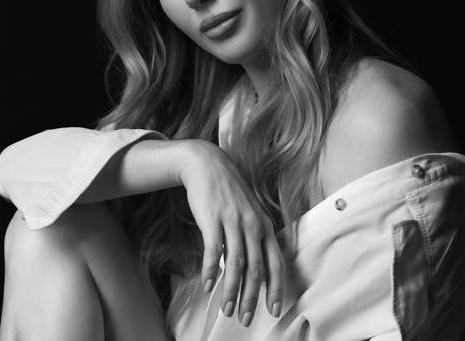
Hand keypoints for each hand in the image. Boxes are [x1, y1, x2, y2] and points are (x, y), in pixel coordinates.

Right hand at [176, 139, 284, 326]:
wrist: (208, 165)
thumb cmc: (229, 190)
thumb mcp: (249, 210)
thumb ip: (254, 235)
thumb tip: (253, 264)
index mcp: (263, 224)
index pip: (275, 263)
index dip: (276, 288)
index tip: (274, 309)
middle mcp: (251, 225)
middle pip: (256, 269)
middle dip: (252, 298)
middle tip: (246, 318)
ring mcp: (232, 222)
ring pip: (235, 265)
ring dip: (231, 291)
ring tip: (227, 309)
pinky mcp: (212, 220)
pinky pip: (213, 252)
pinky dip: (210, 271)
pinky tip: (207, 284)